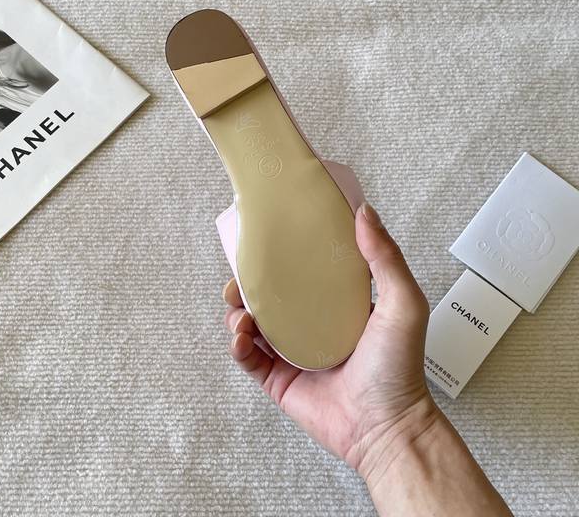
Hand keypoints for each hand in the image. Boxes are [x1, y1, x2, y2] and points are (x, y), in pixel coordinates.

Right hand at [222, 201, 437, 479]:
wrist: (385, 427)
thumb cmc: (398, 366)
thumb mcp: (403, 302)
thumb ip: (384, 257)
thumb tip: (365, 212)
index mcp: (337, 305)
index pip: (303, 273)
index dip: (283, 257)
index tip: (266, 242)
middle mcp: (313, 325)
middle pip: (269, 297)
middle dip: (248, 286)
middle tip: (240, 280)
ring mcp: (294, 353)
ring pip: (253, 325)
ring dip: (238, 314)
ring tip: (241, 315)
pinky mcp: (279, 380)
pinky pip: (249, 360)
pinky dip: (237, 347)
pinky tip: (241, 339)